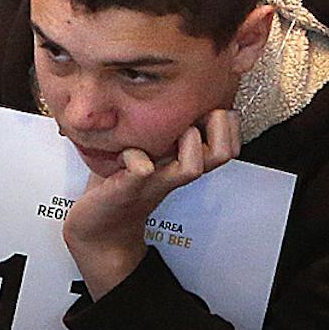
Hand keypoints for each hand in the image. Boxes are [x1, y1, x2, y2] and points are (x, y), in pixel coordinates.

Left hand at [61, 111, 240, 298]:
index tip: (212, 104)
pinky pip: (142, 170)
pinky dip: (135, 156)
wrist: (98, 232)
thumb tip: (159, 97)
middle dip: (222, 126)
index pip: (227, 143)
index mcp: (180, 161)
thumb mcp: (142, 150)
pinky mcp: (129, 189)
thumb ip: (153, 128)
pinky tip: (126, 152)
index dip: (229, 123)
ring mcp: (155, 181)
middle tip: (202, 113)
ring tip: (173, 132)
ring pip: (193, 167)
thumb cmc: (117, 186)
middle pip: (222, 154)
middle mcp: (175, 172)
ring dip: (190, 143)